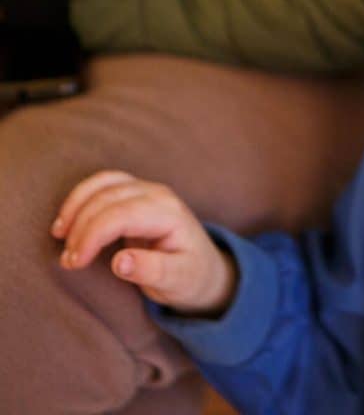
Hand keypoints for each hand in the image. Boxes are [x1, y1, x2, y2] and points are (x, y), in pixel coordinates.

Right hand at [51, 170, 236, 315]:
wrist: (203, 268)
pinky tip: (67, 220)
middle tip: (68, 262)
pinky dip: (80, 197)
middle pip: (107, 199)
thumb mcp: (177, 281)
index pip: (121, 215)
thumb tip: (120, 261)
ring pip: (102, 185)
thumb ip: (151, 271)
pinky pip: (103, 184)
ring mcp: (147, 190)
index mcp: (170, 215)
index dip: (92, 236)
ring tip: (60, 238)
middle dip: (80, 228)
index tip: (75, 263)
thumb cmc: (190, 276)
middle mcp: (159, 195)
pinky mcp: (135, 193)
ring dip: (75, 208)